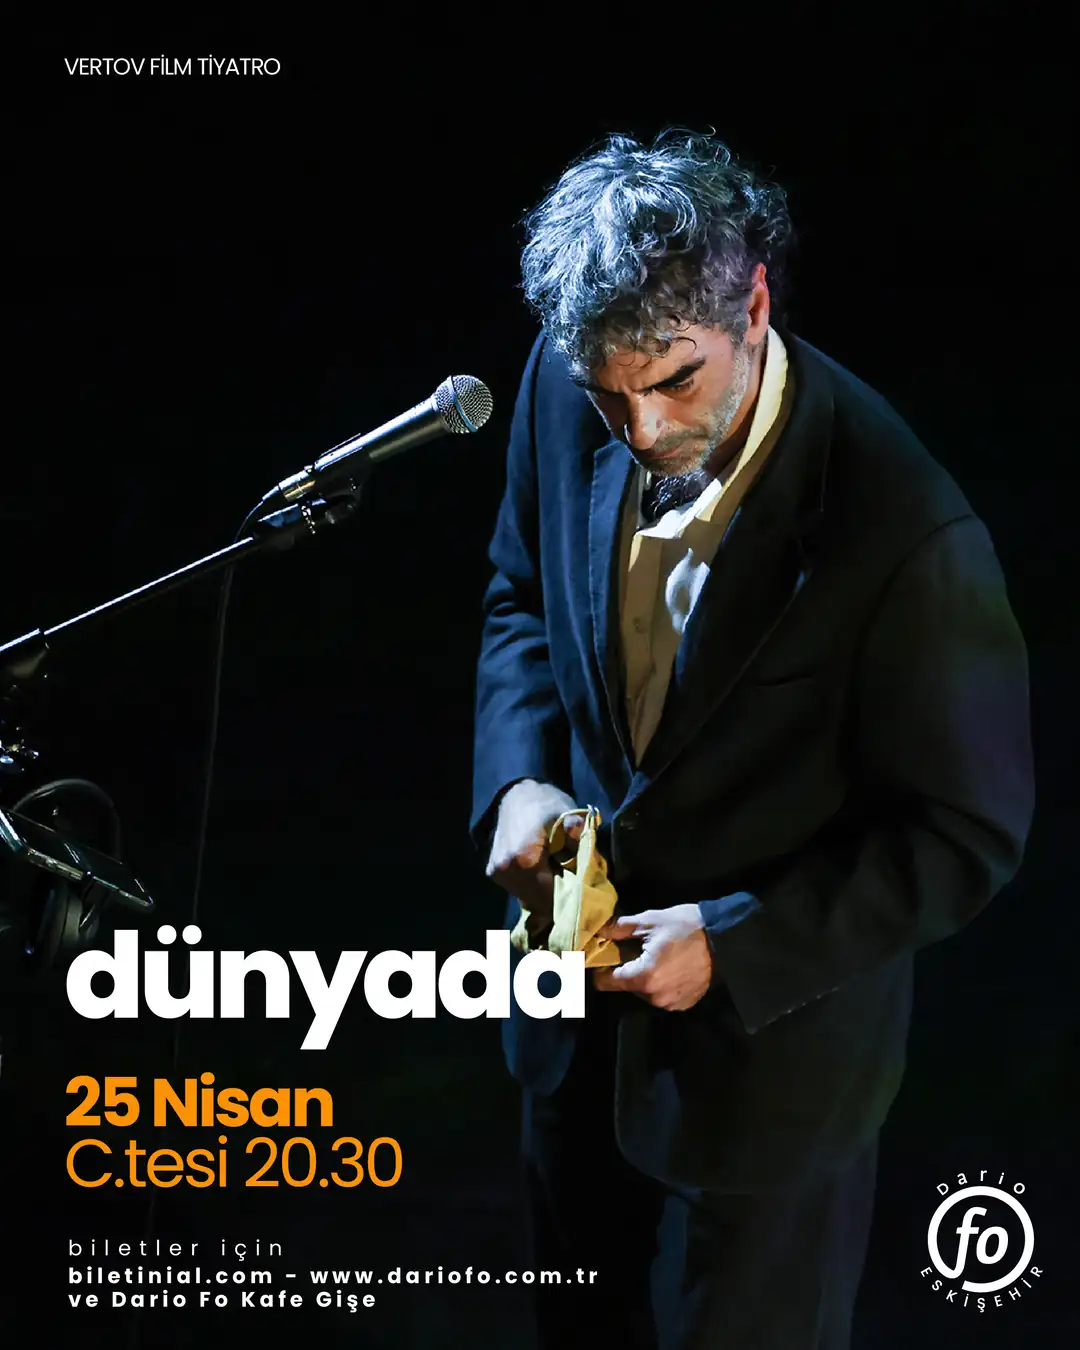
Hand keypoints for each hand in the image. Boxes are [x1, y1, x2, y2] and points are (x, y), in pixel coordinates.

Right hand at [486, 779, 583, 913]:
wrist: (516, 792)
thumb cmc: (545, 803)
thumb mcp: (571, 819)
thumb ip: (582, 846)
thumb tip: (595, 870)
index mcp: (524, 861)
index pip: (552, 898)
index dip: (571, 898)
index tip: (585, 893)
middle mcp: (505, 872)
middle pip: (539, 902)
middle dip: (559, 897)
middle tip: (575, 883)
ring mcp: (497, 873)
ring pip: (528, 897)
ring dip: (545, 892)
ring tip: (559, 874)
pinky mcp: (493, 872)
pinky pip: (519, 889)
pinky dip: (534, 886)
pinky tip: (544, 871)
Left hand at [593, 905, 712, 1010]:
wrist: (726, 941)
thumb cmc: (687, 927)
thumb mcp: (650, 921)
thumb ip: (619, 929)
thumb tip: (598, 931)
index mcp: (643, 977)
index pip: (605, 982)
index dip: (600, 968)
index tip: (603, 956)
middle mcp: (654, 997)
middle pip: (626, 985)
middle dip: (626, 969)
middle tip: (635, 949)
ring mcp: (670, 1003)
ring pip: (644, 991)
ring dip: (645, 977)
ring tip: (657, 956)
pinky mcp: (684, 1004)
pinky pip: (662, 995)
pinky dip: (661, 983)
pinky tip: (671, 966)